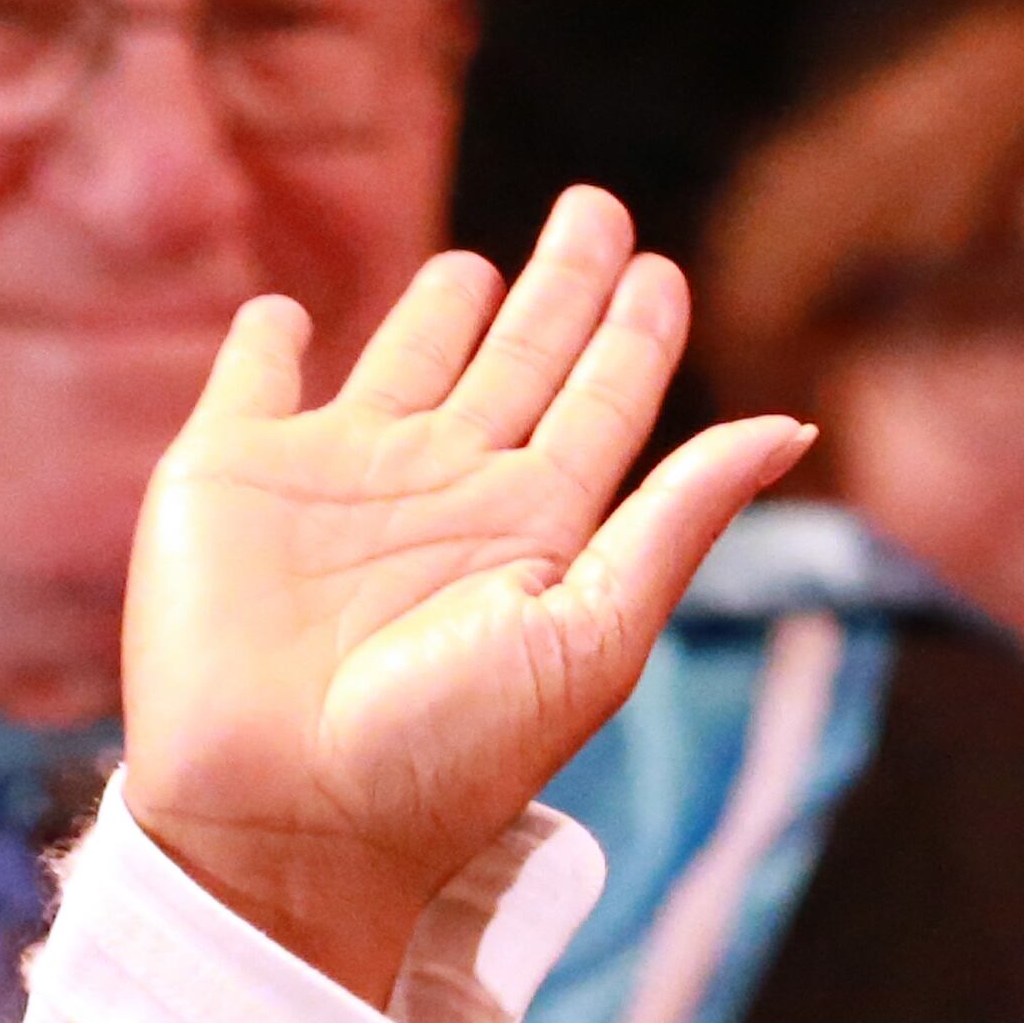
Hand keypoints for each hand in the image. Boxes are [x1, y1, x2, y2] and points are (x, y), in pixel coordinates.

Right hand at [122, 189, 816, 1002]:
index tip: (662, 270)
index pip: (602, 404)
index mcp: (538, 528)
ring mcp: (338, 479)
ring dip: (439, 310)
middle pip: (521, 360)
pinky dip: (268, 340)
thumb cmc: (453, 748)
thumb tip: (797, 425)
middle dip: (561, 286)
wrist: (288, 814)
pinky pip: (253, 381)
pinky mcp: (226, 474)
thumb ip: (681, 517)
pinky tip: (289, 313)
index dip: (633, 337)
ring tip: (479, 265)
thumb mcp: (595, 628)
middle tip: (597, 208)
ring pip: (404, 362)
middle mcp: (447, 493)